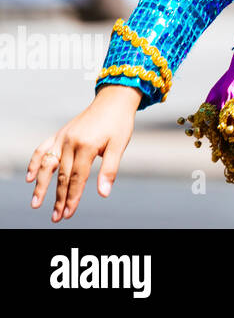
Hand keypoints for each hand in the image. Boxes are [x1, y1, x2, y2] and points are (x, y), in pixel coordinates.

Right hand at [28, 84, 139, 221]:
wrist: (114, 100)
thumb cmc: (119, 123)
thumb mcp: (120, 146)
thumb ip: (109, 170)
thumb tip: (104, 194)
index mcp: (87, 145)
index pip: (77, 178)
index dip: (73, 197)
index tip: (69, 213)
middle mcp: (70, 142)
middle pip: (62, 175)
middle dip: (59, 198)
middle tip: (56, 217)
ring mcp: (62, 137)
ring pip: (48, 166)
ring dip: (42, 186)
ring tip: (36, 203)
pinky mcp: (59, 134)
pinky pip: (42, 150)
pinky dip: (35, 163)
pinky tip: (30, 178)